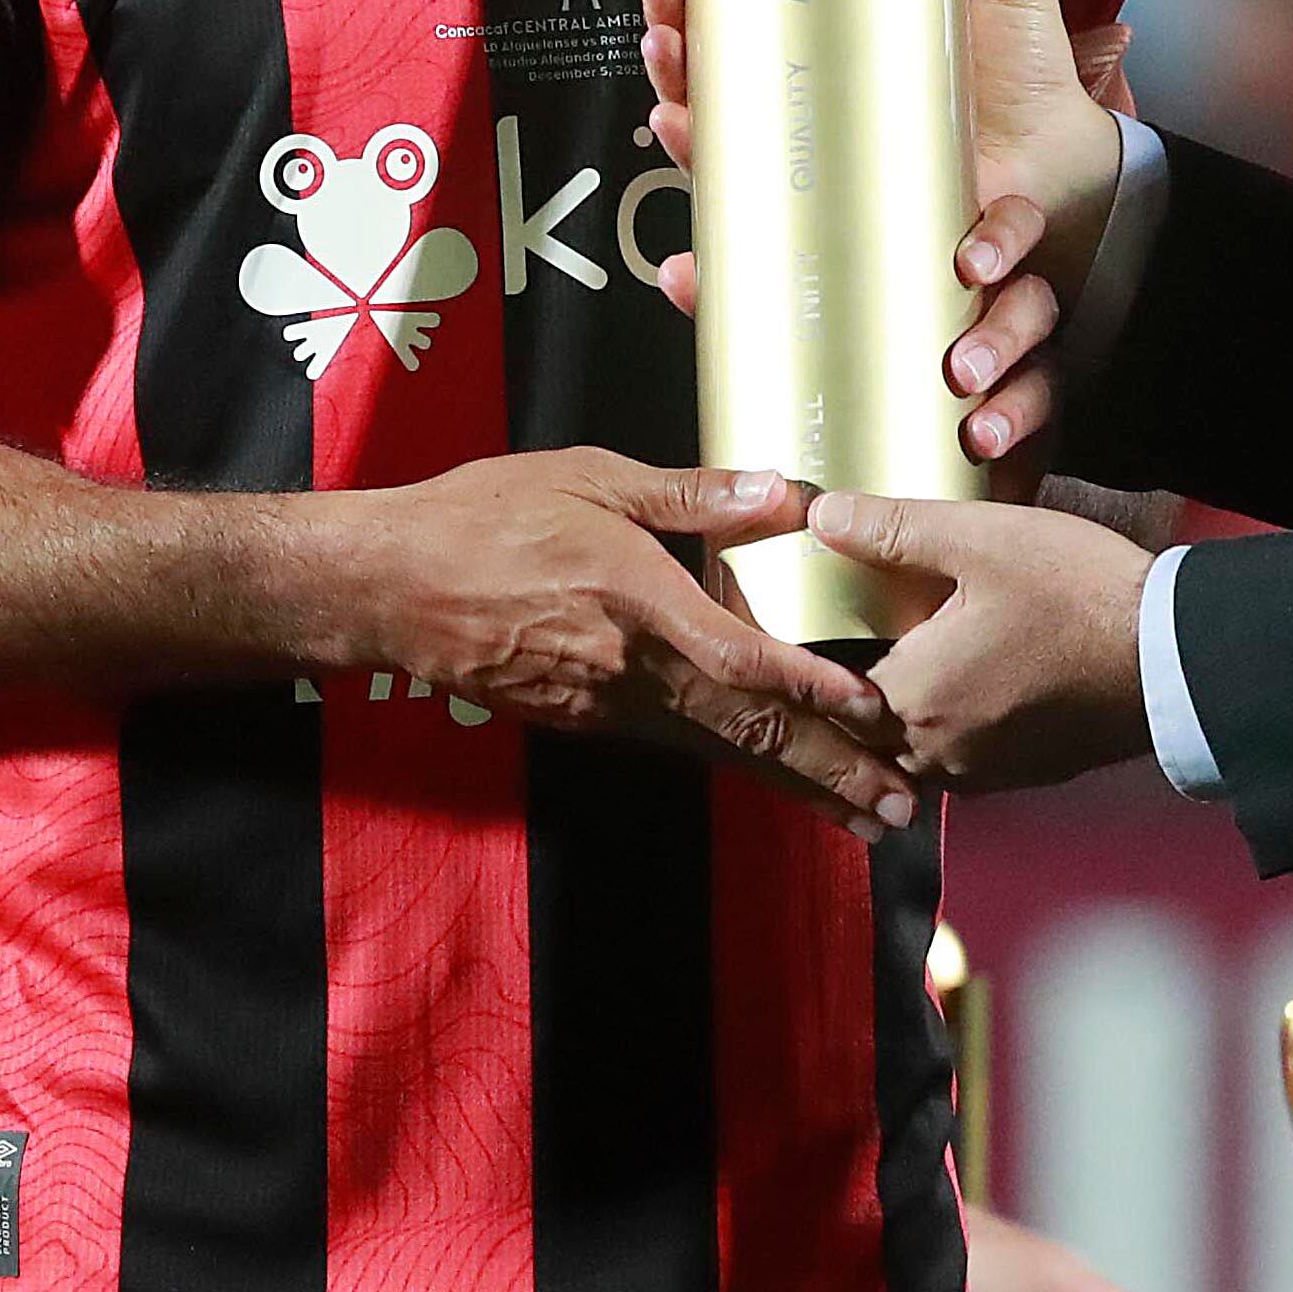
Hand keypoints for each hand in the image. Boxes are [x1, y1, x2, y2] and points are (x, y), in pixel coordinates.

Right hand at [315, 452, 912, 832]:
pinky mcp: (585, 722)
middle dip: (830, 771)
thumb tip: (783, 492)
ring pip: (717, 751)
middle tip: (903, 806)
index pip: (744, 659)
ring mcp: (605, 707)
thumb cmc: (483, 515)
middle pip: (745, 732)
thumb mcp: (588, 477)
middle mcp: (628, 672)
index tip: (877, 712)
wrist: (389, 587)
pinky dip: (736, 764)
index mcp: (637, 602)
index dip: (815, 689)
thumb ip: (689, 493)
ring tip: (863, 815)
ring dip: (794, 782)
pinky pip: (677, 745)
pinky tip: (776, 774)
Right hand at [642, 0, 1126, 463]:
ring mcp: (814, 144)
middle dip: (671, 14)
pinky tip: (686, 166)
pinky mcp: (830, 207)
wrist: (1062, 163)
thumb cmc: (1029, 65)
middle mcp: (810, 80)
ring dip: (673, 90)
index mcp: (840, 16)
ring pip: (714, 122)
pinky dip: (706, 203)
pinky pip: (750, 212)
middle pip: (711, 46)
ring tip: (670, 67)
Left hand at [806, 490, 1152, 789]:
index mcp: (913, 698)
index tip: (808, 630)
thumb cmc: (1080, 596)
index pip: (825, 693)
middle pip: (864, 727)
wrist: (1174, 658)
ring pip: (911, 747)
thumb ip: (893, 529)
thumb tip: (822, 515)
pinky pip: (960, 757)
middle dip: (852, 688)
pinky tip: (966, 680)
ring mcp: (984, 772)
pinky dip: (949, 726)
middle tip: (851, 639)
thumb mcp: (981, 540)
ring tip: (907, 655)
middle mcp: (938, 752)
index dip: (812, 661)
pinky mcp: (1023, 773)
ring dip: (903, 710)